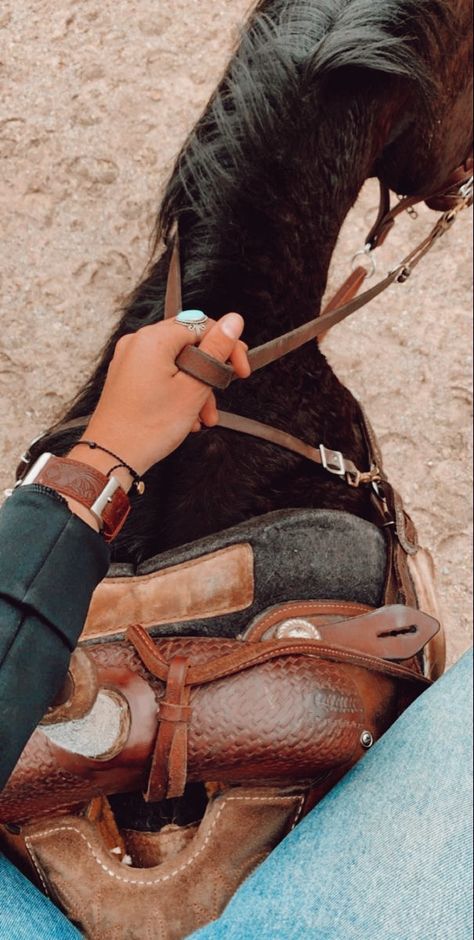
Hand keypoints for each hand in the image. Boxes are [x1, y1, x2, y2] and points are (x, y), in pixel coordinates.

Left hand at [68, 313, 249, 480]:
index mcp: (154, 339)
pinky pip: (161, 374)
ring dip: (197, 387)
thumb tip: (234, 321)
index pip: (202, 326)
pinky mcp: (127, 377)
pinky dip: (178, 391)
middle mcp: (138, 343)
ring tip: (205, 416)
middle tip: (223, 391)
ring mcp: (130, 360)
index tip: (240, 370)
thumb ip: (216, 350)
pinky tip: (187, 416)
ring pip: (177, 362)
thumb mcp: (194, 387)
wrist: (112, 456)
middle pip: (189, 343)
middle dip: (211, 371)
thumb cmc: (148, 427)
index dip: (227, 347)